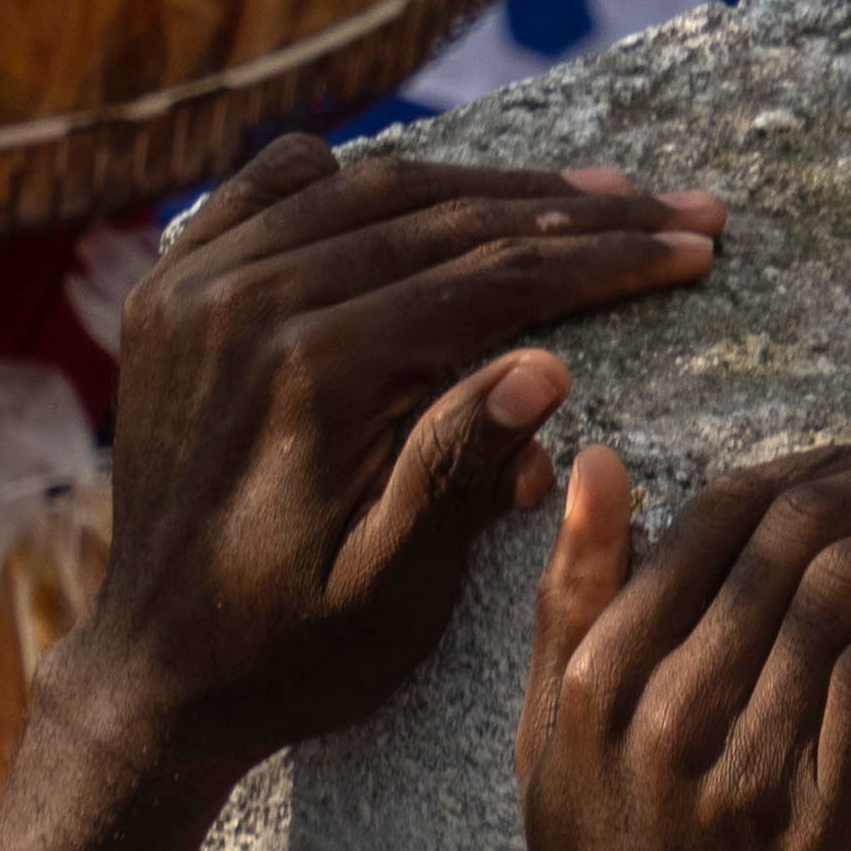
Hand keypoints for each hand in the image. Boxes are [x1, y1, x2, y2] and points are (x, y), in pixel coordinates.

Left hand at [52, 141, 731, 783]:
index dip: (608, 259)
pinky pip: (268, 194)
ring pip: (370, 193)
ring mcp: (197, 287)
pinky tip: (417, 183)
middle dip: (577, 209)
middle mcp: (249, 302)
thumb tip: (547, 366)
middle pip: (444, 219)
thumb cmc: (292, 649)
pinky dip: (346, 178)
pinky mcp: (172, 294)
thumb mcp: (394, 592)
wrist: (154, 671)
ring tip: (588, 189)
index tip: (696, 245)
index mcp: (315, 371)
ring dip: (488, 186)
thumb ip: (460, 473)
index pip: (496, 280)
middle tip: (680, 203)